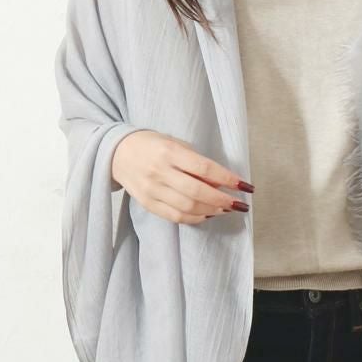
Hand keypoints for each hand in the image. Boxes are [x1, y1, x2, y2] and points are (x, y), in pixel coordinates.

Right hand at [112, 130, 253, 223]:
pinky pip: (175, 216)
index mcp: (169, 152)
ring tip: (225, 209)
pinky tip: (207, 214)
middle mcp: (160, 172)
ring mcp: (152, 190)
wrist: (116, 153)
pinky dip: (195, 218)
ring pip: (188, 207)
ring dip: (212, 211)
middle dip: (223, 200)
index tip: (245, 186)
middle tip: (239, 203)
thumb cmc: (152, 145)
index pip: (204, 168)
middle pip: (197, 192)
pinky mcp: (147, 204)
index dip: (227, 179)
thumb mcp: (174, 143)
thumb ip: (196, 162)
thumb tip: (221, 183)